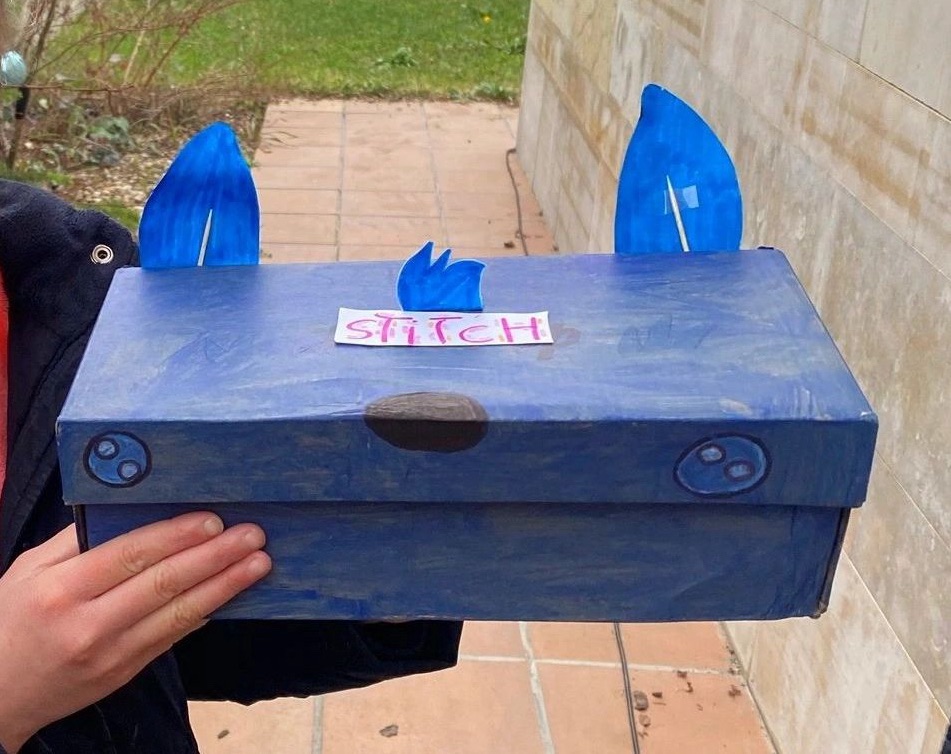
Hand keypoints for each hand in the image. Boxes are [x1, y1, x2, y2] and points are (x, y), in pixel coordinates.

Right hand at [0, 513, 270, 752]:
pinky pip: (172, 638)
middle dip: (215, 557)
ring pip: (178, 615)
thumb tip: (128, 506)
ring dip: (225, 587)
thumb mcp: (29, 570)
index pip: (130, 555)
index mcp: (61, 590)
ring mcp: (110, 655)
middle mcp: (88, 624)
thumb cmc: (10, 621)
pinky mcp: (125, 674)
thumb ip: (76, 540)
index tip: (214, 519)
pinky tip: (230, 594)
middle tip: (252, 536)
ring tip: (258, 564)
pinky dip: (204, 613)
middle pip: (164, 584)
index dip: (176, 537)